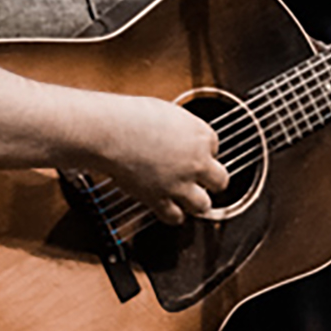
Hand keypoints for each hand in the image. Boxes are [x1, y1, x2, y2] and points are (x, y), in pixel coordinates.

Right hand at [91, 94, 231, 225]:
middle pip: (220, 180)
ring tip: (186, 199)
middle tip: (200, 180)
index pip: (215, 150)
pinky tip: (167, 209)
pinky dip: (172, 215)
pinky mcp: (159, 199)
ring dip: (196, 203)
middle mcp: (197, 162)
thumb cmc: (131, 116)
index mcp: (201, 136)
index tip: (189, 154)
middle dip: (211, 181)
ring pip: (203, 205)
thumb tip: (177, 134)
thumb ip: (179, 129)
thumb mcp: (166, 112)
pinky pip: (175, 217)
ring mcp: (180, 183)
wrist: (110, 132)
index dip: (201, 153)